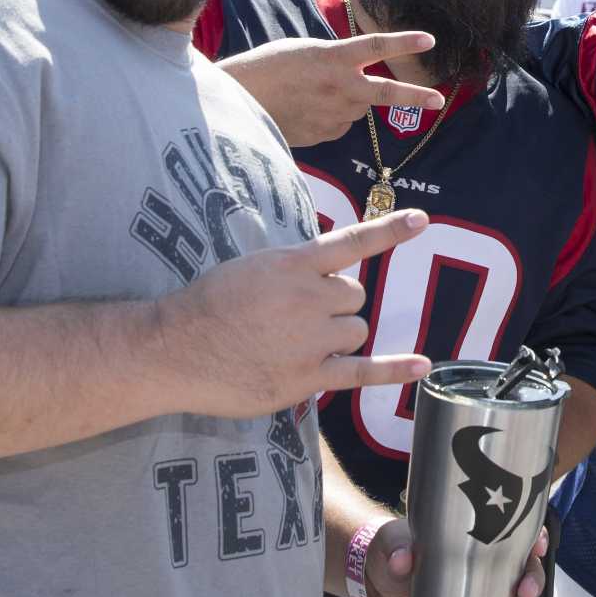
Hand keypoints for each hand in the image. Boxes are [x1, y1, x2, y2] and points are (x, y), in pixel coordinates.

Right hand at [158, 209, 432, 415]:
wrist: (174, 349)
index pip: (350, 242)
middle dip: (334, 307)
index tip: (421, 220)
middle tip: (291, 319)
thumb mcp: (251, 267)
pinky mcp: (308, 376)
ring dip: (337, 337)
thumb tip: (326, 273)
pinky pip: (362, 372)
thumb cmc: (207, 306)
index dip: (389, 230)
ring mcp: (311, 339)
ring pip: (356, 331)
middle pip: (353, 297)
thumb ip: (293, 268)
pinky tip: (421, 365)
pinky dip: (395, 369)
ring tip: (292, 344)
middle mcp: (308, 298)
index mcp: (292, 265)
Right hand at [220, 34, 448, 147]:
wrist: (239, 102)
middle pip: (386, 93)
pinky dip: (332, 116)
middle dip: (416, 96)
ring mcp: (334, 114)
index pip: (376, 46)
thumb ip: (335, 59)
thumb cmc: (267, 68)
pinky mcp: (326, 134)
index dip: (405, 41)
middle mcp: (339, 87)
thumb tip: (355, 73)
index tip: (430, 38)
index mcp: (332, 58)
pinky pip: (340, 123)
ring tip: (312, 92)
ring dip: (349, 99)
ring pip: (357, 107)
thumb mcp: (303, 50)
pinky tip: (306, 109)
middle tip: (438, 99)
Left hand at [367, 518, 548, 596]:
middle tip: (524, 595)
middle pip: (524, 570)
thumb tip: (402, 560)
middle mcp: (487, 565)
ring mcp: (483, 595)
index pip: (513, 533)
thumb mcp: (393, 542)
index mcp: (474, 538)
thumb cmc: (393, 549)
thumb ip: (397, 549)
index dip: (533, 538)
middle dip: (533, 582)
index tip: (536, 548)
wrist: (381, 580)